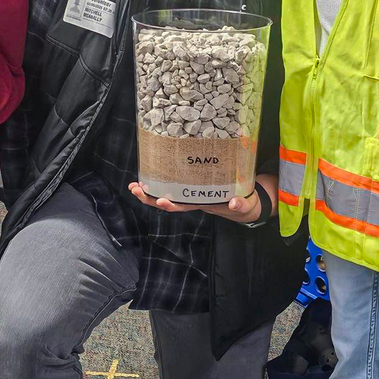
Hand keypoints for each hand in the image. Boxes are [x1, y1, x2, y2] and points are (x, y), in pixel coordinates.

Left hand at [127, 181, 261, 223]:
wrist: (245, 204)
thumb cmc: (244, 204)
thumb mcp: (245, 205)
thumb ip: (241, 205)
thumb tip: (234, 203)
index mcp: (203, 203)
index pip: (183, 206)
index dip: (171, 205)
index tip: (161, 200)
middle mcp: (192, 199)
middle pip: (167, 201)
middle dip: (150, 198)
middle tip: (135, 190)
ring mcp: (190, 192)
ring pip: (165, 193)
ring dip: (149, 190)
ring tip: (134, 185)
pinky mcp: (192, 184)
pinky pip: (172, 183)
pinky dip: (159, 179)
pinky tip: (149, 172)